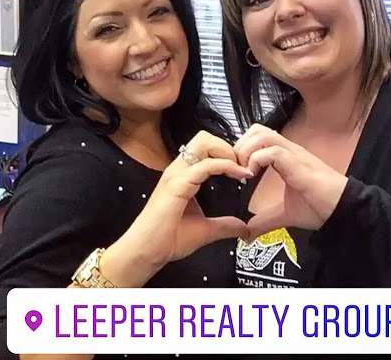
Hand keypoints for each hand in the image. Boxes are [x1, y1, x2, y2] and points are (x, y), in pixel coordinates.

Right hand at [101, 131, 252, 286]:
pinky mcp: (177, 184)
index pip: (206, 147)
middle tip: (242, 166)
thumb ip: (225, 225)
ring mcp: (177, 174)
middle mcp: (179, 169)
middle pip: (204, 138)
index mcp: (183, 175)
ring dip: (226, 152)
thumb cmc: (167, 239)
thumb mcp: (205, 230)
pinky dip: (225, 166)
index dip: (227, 153)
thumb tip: (244, 228)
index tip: (244, 169)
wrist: (147, 251)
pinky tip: (237, 175)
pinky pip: (205, 165)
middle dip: (227, 147)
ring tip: (240, 169)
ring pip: (203, 143)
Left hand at [233, 124, 347, 238]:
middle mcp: (288, 150)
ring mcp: (294, 155)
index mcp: (285, 157)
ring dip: (247, 151)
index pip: (258, 136)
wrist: (343, 210)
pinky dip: (256, 160)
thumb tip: (248, 232)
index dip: (242, 149)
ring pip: (262, 134)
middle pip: (257, 129)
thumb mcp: (285, 214)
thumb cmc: (320, 207)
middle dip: (240, 146)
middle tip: (236, 168)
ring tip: (244, 171)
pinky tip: (252, 175)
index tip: (236, 171)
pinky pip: (273, 151)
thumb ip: (265, 220)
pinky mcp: (298, 164)